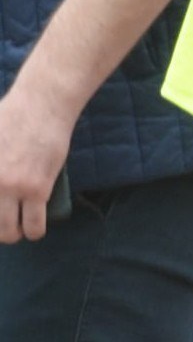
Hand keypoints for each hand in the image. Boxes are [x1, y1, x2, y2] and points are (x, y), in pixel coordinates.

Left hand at [0, 77, 69, 243]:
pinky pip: (34, 223)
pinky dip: (34, 232)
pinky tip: (33, 231)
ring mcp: (11, 187)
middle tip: (3, 226)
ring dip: (13, 235)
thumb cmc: (7, 116)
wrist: (40, 106)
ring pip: (9, 230)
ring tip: (17, 230)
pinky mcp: (36, 189)